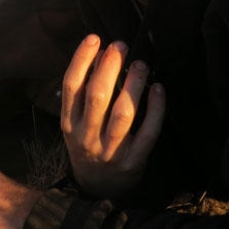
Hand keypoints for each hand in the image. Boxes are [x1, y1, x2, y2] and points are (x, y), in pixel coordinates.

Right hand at [61, 35, 165, 197]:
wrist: (98, 190)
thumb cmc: (88, 145)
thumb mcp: (76, 123)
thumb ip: (83, 95)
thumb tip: (99, 53)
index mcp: (70, 123)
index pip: (71, 86)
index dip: (81, 60)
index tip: (94, 38)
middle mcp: (86, 136)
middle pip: (97, 97)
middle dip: (109, 67)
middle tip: (120, 46)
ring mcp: (110, 151)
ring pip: (122, 114)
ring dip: (133, 85)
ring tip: (141, 64)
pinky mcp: (133, 162)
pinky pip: (148, 133)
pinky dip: (155, 109)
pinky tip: (158, 89)